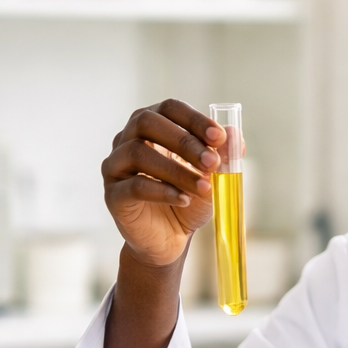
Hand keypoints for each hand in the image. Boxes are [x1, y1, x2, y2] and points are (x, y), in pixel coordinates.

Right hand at [101, 99, 230, 268]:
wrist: (169, 239)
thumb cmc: (188, 201)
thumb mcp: (210, 178)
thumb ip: (221, 156)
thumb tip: (235, 137)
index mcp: (152, 127)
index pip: (169, 108)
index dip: (194, 119)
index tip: (219, 137)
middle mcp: (127, 139)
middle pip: (147, 122)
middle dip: (184, 141)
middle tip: (211, 163)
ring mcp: (115, 166)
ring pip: (139, 153)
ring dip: (177, 170)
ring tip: (203, 188)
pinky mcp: (113, 195)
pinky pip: (134, 186)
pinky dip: (163, 191)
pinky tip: (183, 200)